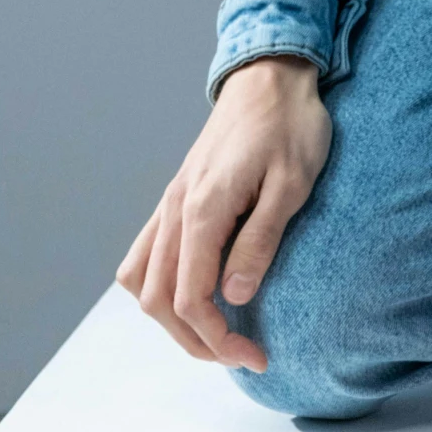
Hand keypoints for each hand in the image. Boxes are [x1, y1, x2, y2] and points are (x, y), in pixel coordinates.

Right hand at [115, 56, 330, 372]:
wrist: (271, 75)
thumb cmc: (290, 125)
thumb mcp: (291, 184)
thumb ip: (260, 241)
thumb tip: (232, 296)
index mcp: (202, 209)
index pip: (191, 300)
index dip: (219, 340)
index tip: (256, 356)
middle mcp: (175, 208)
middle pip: (157, 301)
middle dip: (194, 341)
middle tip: (241, 355)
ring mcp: (170, 201)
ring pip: (140, 280)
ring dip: (169, 317)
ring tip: (214, 331)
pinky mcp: (175, 196)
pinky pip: (145, 252)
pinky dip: (158, 285)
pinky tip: (193, 291)